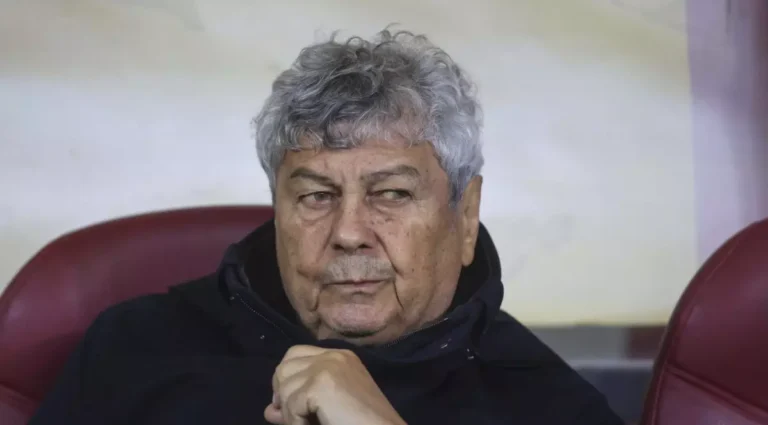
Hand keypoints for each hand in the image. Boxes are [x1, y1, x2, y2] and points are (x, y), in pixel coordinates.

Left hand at [264, 345, 405, 424]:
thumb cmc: (360, 424)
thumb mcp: (324, 411)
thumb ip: (296, 405)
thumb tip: (269, 410)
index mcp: (340, 357)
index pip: (295, 354)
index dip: (286, 380)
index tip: (290, 407)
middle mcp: (334, 355)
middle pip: (285, 366)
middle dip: (282, 394)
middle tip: (295, 419)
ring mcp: (328, 367)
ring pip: (284, 385)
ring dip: (290, 413)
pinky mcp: (322, 384)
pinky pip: (290, 405)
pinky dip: (295, 423)